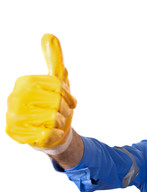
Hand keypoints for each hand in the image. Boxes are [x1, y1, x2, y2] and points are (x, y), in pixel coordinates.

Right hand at [6, 34, 76, 149]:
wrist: (52, 133)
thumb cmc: (55, 106)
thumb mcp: (58, 83)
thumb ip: (55, 61)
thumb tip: (49, 35)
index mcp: (25, 82)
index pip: (58, 86)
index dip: (68, 95)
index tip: (66, 100)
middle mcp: (14, 98)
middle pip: (55, 102)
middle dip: (64, 109)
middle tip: (59, 113)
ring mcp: (13, 117)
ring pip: (52, 118)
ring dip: (59, 122)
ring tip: (53, 122)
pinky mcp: (17, 135)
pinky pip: (47, 133)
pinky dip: (54, 134)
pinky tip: (49, 132)